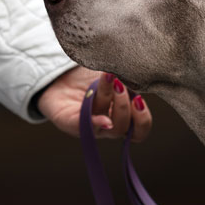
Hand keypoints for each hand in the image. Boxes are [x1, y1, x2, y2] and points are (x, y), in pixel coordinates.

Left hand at [37, 67, 152, 140]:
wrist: (61, 73)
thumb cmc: (92, 75)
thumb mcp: (116, 74)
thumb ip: (129, 79)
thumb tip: (140, 73)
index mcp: (120, 117)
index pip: (138, 131)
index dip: (143, 120)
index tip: (139, 100)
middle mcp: (105, 125)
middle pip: (121, 128)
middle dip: (123, 106)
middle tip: (119, 85)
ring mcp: (87, 125)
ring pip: (103, 123)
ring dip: (108, 100)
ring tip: (108, 78)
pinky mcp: (67, 121)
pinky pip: (79, 125)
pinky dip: (92, 122)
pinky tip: (101, 116)